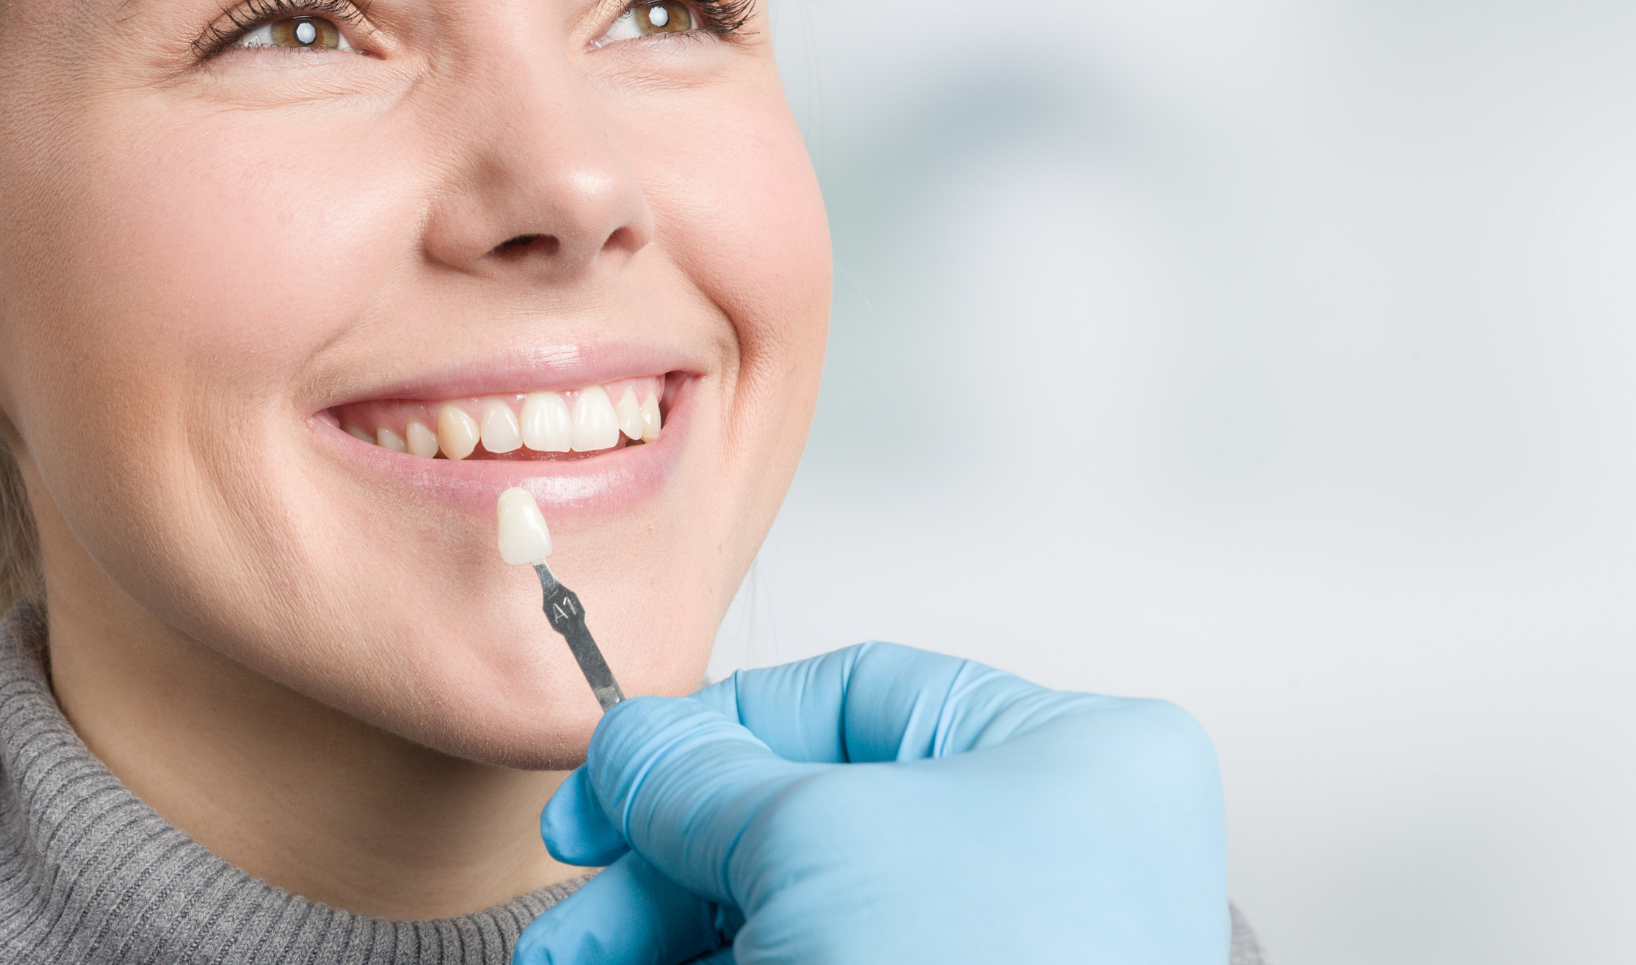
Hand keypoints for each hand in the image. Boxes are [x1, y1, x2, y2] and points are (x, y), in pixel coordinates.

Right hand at [514, 643, 1228, 964]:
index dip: (710, 733)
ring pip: (801, 911)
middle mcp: (1046, 847)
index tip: (606, 785)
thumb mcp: (814, 844)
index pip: (852, 695)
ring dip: (670, 939)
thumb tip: (633, 742)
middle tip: (570, 918)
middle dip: (664, 870)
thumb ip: (704, 780)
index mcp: (1064, 754)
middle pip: (806, 816)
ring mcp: (1001, 947)